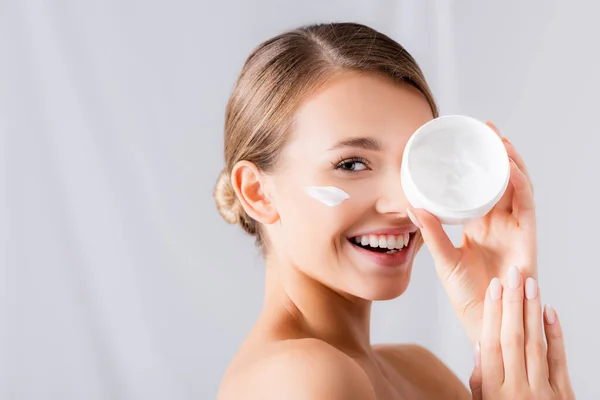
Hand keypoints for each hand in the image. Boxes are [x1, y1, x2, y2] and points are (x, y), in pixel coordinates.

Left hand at [407, 121, 536, 342]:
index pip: (480, 188)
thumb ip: (431, 232)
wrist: (484, 319)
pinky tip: (509, 167)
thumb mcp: (444, 257)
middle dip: (496, 153)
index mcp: (478, 225)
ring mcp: (514, 228)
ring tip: (498, 139)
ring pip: (518, 186)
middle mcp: (498, 222)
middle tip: (485, 128)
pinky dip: (519, 184)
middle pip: (501, 179)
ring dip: (510, 161)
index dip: (476, 166)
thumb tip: (411, 206)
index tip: (465, 142)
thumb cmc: (466, 293)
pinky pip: (526, 205)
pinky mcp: (527, 237)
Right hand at [468, 267, 574, 398]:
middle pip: (513, 338)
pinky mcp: (564, 396)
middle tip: (513, 274)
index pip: (491, 344)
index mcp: (493, 393)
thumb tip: (481, 346)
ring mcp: (543, 393)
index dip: (492, 313)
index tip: (493, 288)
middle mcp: (518, 390)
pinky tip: (549, 312)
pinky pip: (559, 361)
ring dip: (532, 311)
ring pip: (536, 344)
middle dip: (512, 303)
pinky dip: (556, 335)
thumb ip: (479, 381)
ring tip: (530, 284)